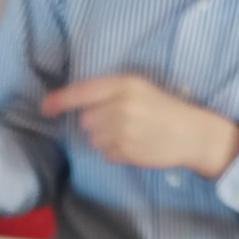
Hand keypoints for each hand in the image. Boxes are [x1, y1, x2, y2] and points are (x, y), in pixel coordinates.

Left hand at [41, 76, 238, 177]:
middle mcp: (121, 106)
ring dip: (105, 138)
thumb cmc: (165, 108)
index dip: (60, 100)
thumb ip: (110, 93)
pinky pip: (106, 153)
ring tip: (130, 133)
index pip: (82, 92)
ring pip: (93, 138)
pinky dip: (115, 151)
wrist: (192, 133)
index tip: (45, 107)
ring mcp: (123, 131)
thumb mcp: (140, 88)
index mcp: (124, 85)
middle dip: (96, 121)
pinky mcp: (126, 151)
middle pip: (86, 119)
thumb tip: (77, 107)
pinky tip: (134, 144)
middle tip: (121, 120)